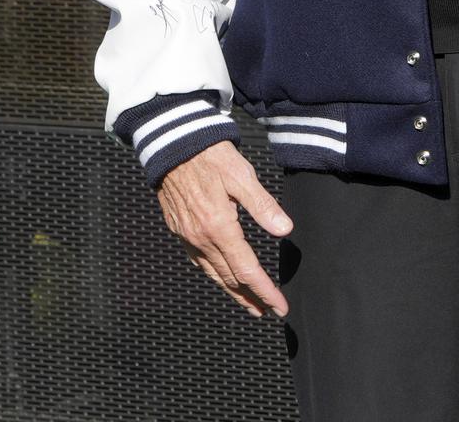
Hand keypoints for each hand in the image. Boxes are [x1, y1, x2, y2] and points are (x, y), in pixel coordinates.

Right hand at [155, 142, 292, 317]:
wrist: (173, 146)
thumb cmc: (211, 157)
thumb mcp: (243, 176)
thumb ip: (263, 206)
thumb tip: (284, 230)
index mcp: (219, 227)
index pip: (246, 269)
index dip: (264, 290)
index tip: (279, 306)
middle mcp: (200, 237)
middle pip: (229, 278)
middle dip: (250, 297)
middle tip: (268, 312)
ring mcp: (187, 235)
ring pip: (212, 273)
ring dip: (232, 291)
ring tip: (249, 304)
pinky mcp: (179, 229)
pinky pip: (198, 261)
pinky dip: (214, 275)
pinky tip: (222, 277)